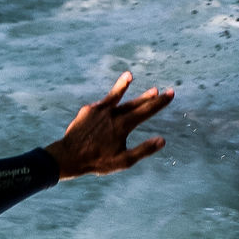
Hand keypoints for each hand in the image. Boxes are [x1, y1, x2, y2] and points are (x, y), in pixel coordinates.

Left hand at [43, 71, 173, 179]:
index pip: (147, 110)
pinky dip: (105, 102)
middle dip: (148, 97)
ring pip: (115, 97)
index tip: (171, 93)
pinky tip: (107, 104)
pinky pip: (99, 105)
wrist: (68, 157)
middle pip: (134, 103)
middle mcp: (113, 114)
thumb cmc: (96, 162)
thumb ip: (143, 150)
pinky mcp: (87, 111)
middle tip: (159, 90)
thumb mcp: (122, 161)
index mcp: (123, 125)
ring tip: (129, 76)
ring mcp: (99, 111)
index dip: (160, 102)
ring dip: (123, 86)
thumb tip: (162, 141)